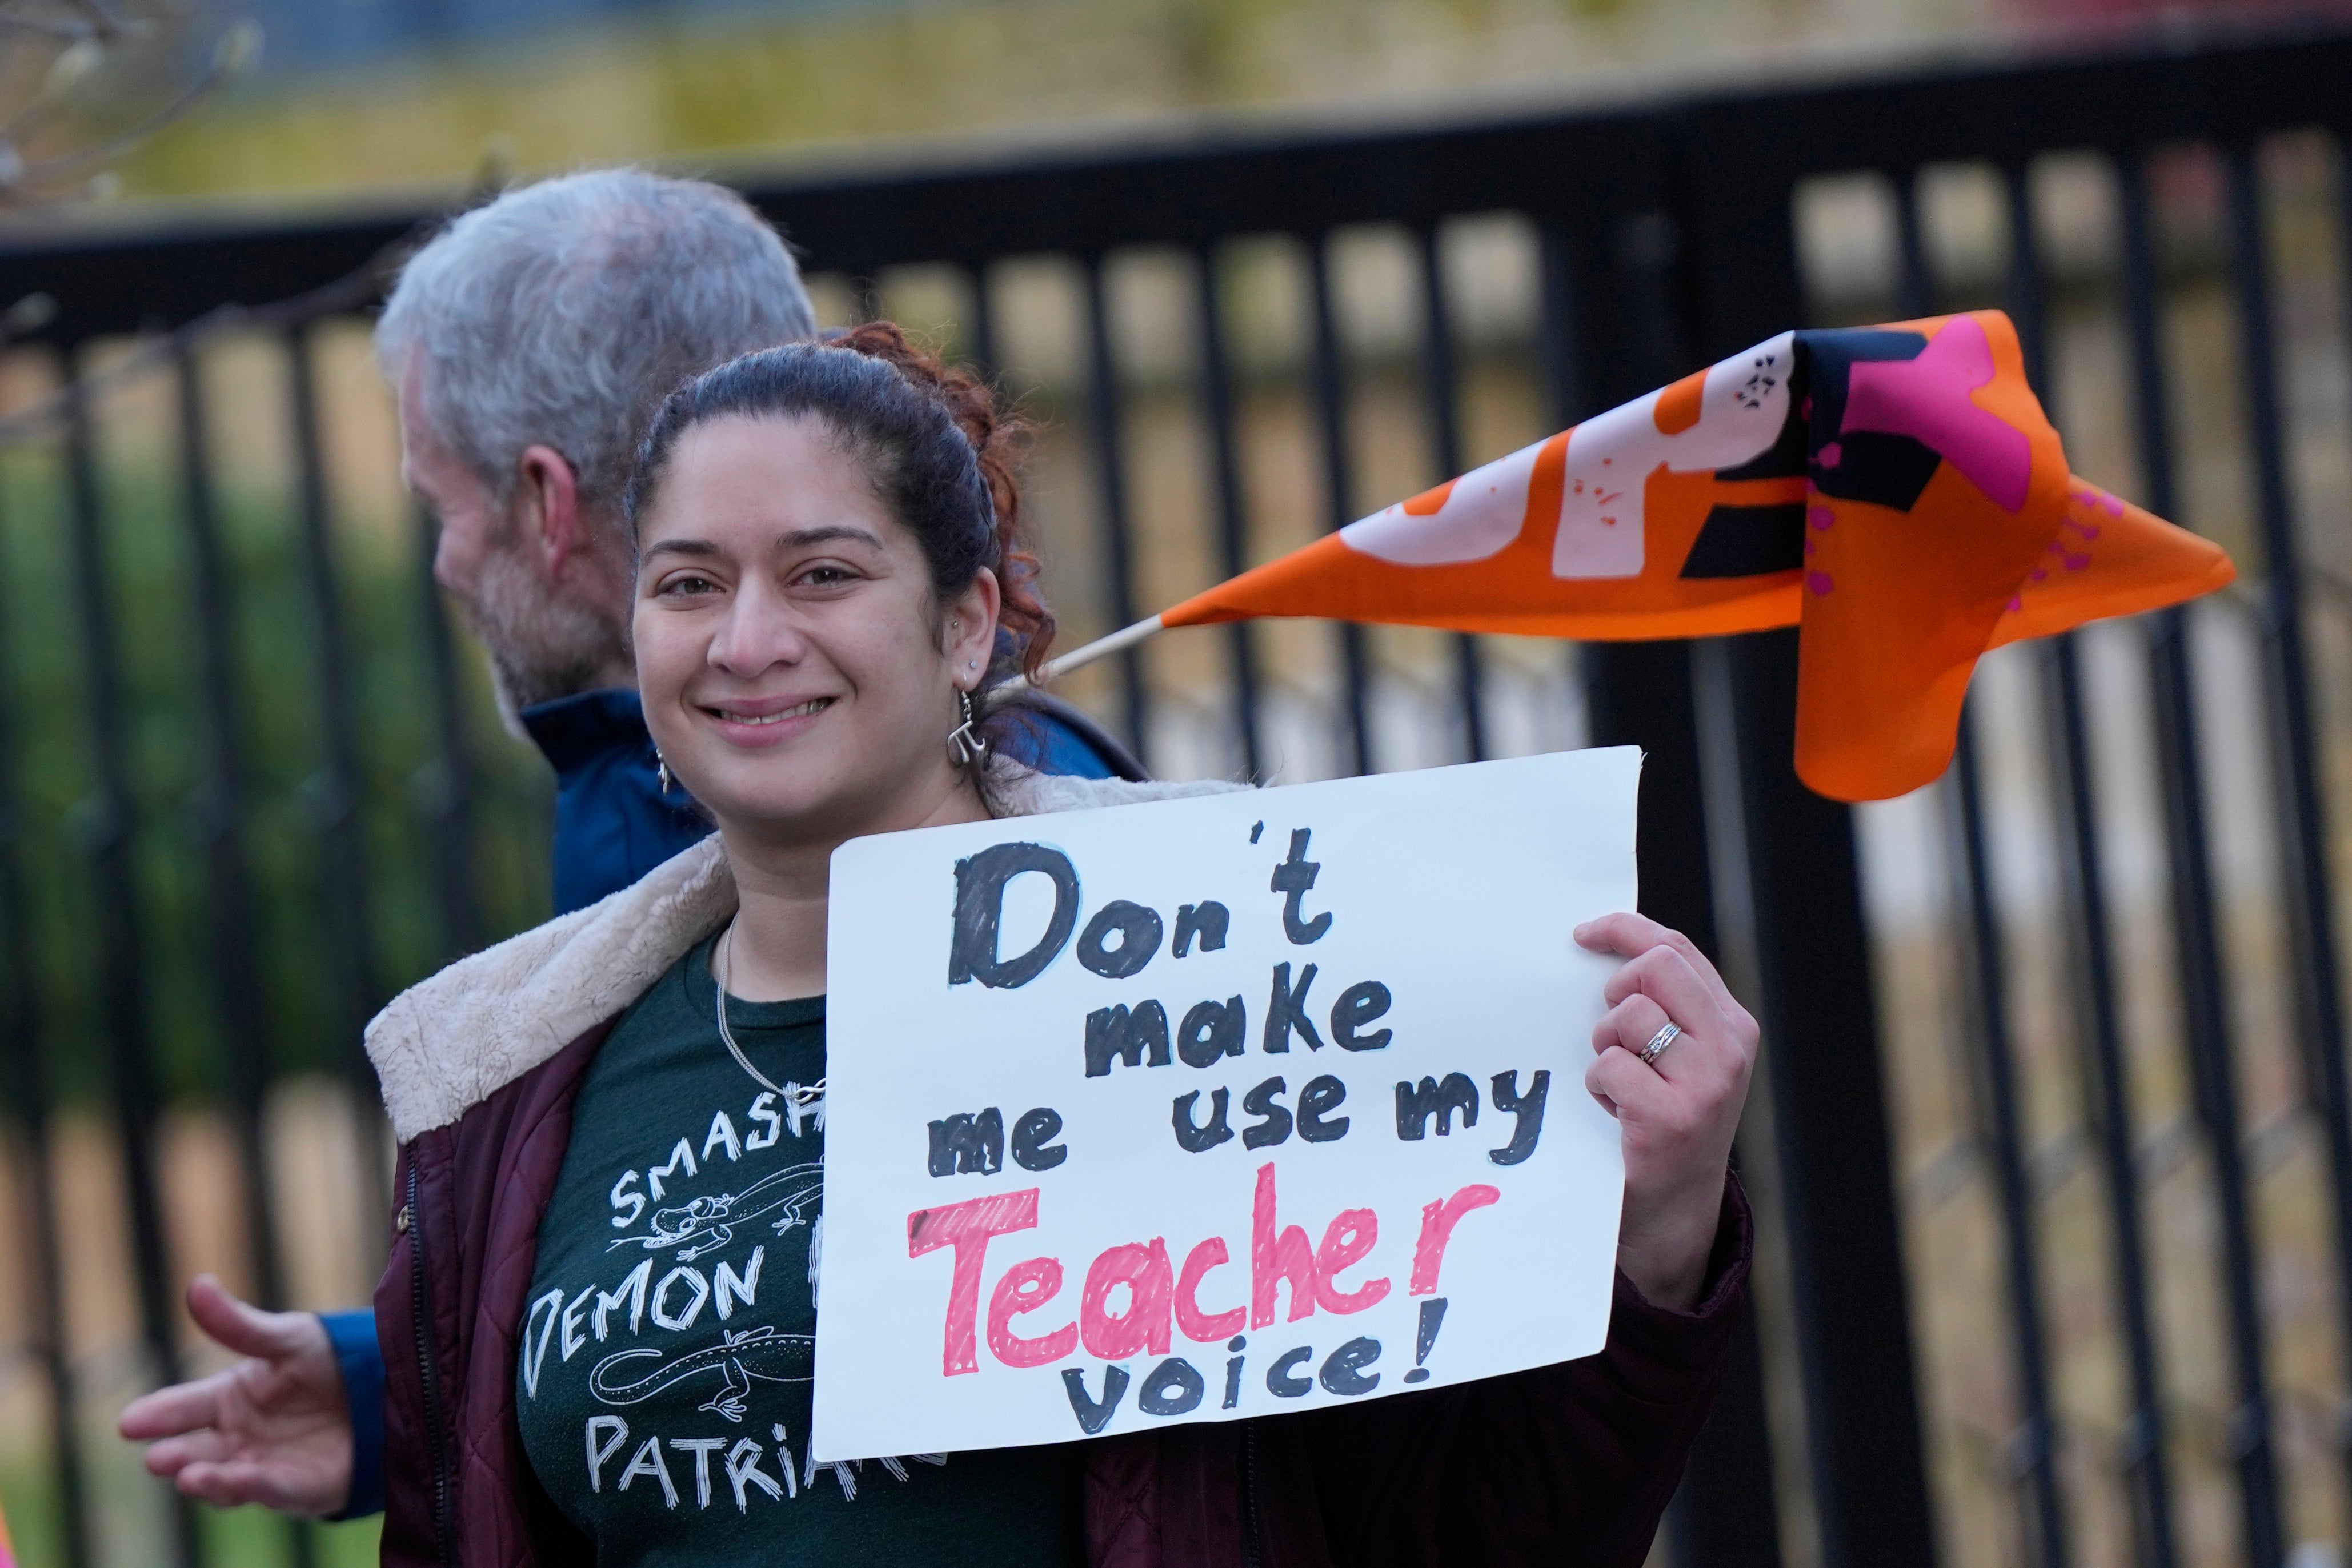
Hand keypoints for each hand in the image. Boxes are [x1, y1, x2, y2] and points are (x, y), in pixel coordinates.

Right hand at [116, 1275, 353, 1516]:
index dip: (156, 1415)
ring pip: (223, 1477)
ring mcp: (261, 1464)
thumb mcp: (288, 1337)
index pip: (181, 1408)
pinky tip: (237, 1480)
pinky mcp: (294, 1487)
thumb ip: (240, 1324)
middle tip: (157, 1458)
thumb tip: (196, 1285)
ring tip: (188, 1476)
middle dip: (174, 1456)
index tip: (128, 1423)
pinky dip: (251, 1487)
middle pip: (194, 1450)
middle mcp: (236, 1436)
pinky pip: (269, 1489)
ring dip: (206, 1479)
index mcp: (227, 1398)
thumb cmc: (328, 1359)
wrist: (385, 1388)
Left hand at [1574, 912, 1757, 1310]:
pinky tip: (1616, 1111)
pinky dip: (1598, 1085)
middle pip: (1656, 966)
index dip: (1625, 930)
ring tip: (1618, 1081)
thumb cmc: (1664, 1121)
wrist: (1674, 1211)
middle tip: (1609, 1027)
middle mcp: (1729, 1048)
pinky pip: (1610, 1065)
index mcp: (1733, 1025)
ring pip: (1629, 1016)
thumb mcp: (1681, 1058)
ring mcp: (1707, 1083)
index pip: (1676, 950)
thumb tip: (1608, 948)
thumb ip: (1665, 1007)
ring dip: (1604, 1045)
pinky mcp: (1673, 1117)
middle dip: (1617, 988)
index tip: (1584, 933)